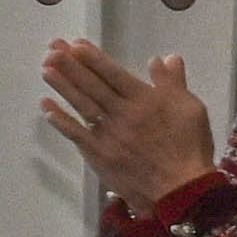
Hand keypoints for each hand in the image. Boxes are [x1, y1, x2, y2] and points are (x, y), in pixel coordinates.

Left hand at [40, 38, 219, 208]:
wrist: (181, 191)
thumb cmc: (189, 147)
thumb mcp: (191, 109)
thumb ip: (174, 83)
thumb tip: (164, 58)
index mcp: (144, 99)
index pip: (113, 74)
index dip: (93, 59)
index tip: (76, 45)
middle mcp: (122, 113)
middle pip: (93, 85)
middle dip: (71, 65)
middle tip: (51, 48)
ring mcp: (108, 134)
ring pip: (82, 105)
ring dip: (62, 86)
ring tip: (46, 69)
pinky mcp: (100, 155)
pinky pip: (77, 134)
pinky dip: (61, 120)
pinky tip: (47, 107)